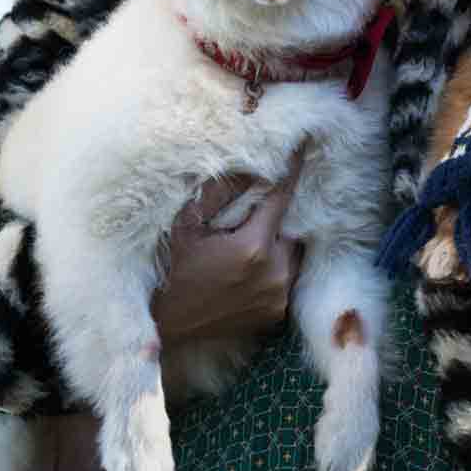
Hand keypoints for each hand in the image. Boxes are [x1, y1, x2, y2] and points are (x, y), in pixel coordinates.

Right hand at [150, 145, 306, 345]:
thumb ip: (218, 191)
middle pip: (290, 227)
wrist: (167, 323)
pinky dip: (274, 266)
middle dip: (276, 215)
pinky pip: (285, 277)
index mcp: (252, 247)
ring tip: (251, 237)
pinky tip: (251, 264)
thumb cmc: (172, 268)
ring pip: (291, 253)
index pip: (282, 198)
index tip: (302, 147)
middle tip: (257, 208)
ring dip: (277, 242)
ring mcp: (277, 296)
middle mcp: (274, 272)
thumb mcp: (186, 224)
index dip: (291, 171)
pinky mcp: (275, 313)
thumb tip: (245, 165)